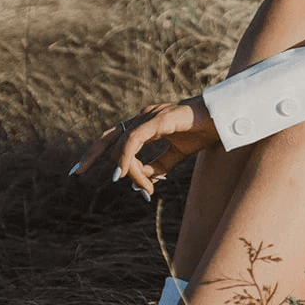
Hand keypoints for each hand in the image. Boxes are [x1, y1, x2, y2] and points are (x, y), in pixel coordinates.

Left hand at [70, 95, 218, 196]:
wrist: (225, 118)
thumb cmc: (204, 130)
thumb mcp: (178, 153)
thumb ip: (159, 165)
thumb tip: (141, 181)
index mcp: (146, 122)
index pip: (114, 136)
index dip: (95, 152)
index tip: (79, 171)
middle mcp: (145, 115)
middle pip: (112, 140)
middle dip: (98, 159)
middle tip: (89, 177)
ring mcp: (151, 115)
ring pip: (124, 145)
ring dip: (128, 170)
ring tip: (145, 189)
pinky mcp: (160, 119)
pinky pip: (135, 140)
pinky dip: (127, 157)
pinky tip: (124, 174)